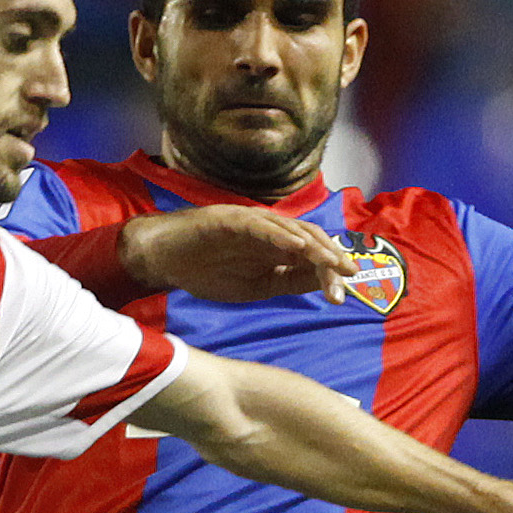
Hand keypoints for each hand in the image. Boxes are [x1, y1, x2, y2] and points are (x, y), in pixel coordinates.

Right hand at [120, 206, 360, 304]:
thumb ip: (288, 281)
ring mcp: (251, 222)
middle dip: (330, 258)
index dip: (329, 272)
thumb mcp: (256, 287)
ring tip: (332, 261)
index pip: (312, 256)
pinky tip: (297, 247)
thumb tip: (323, 282)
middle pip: (309, 240)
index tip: (343, 293)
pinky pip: (261, 226)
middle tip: (347, 277)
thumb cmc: (207, 271)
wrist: (164, 259)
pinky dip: (280, 235)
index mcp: (276, 248)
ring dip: (314, 246)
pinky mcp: (230, 219)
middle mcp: (269, 231)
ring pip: (291, 230)